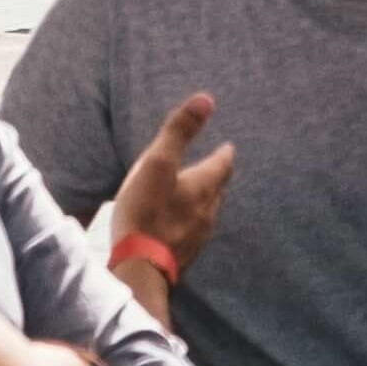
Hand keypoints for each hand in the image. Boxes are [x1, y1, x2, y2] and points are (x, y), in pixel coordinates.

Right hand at [116, 92, 234, 275]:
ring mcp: (198, 236)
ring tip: (198, 192)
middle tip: (216, 166)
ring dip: (205, 198)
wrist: (139, 266)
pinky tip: (180, 223)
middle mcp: (208, 211)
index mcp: (205, 186)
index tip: (227, 147)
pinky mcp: (185, 254)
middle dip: (217, 175)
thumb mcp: (158, 163)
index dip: (224, 153)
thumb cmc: (146, 211)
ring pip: (208, 210)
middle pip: (218, 188)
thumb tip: (206, 98)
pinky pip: (194, 230)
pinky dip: (190, 219)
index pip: (223, 164)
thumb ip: (179, 131)